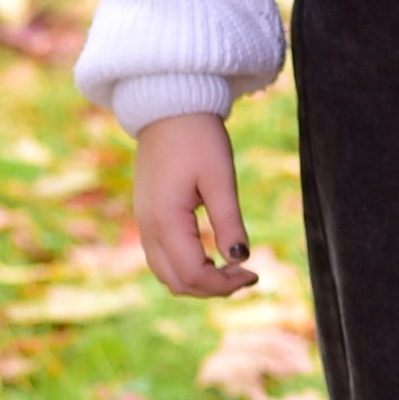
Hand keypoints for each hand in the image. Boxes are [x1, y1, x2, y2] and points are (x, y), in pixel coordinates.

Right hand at [132, 112, 256, 296]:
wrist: (169, 110)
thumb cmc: (198, 139)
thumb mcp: (220, 178)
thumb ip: (229, 221)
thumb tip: (241, 259)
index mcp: (165, 221)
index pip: (192, 274)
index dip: (223, 285)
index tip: (254, 275)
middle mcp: (148, 229)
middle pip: (176, 282)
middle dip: (212, 288)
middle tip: (247, 275)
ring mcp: (144, 224)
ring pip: (166, 273)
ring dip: (198, 279)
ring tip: (233, 269)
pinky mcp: (148, 216)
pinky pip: (162, 257)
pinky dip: (186, 266)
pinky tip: (213, 256)